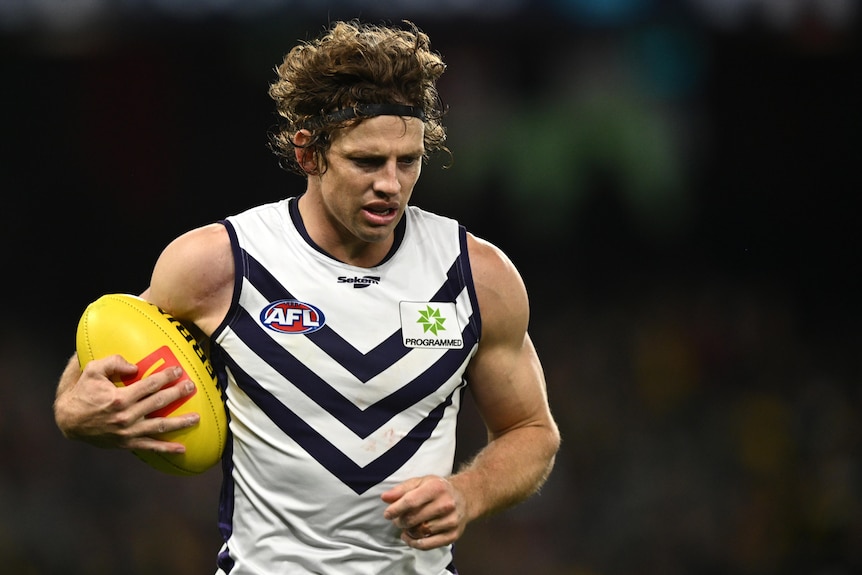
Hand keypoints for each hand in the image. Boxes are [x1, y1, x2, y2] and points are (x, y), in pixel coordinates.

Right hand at [53, 354, 199, 452]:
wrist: (68, 421)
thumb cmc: (81, 392)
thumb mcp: (92, 370)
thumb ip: (114, 362)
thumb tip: (136, 366)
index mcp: (120, 398)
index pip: (150, 385)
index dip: (166, 377)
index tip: (178, 371)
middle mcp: (126, 416)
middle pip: (159, 403)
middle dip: (178, 394)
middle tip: (191, 387)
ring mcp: (128, 432)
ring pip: (160, 426)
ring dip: (180, 422)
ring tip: (196, 418)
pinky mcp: (126, 443)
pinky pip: (149, 447)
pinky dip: (166, 449)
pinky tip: (182, 449)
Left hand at [381, 475, 466, 549]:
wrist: (465, 497)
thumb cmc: (438, 489)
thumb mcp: (420, 482)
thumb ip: (401, 489)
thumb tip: (385, 498)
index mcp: (436, 488)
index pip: (410, 501)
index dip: (395, 509)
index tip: (387, 514)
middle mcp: (446, 504)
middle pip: (414, 519)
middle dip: (401, 521)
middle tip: (398, 520)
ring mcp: (451, 521)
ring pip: (420, 532)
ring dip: (408, 532)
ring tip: (406, 527)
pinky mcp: (453, 535)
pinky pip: (429, 544)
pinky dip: (415, 543)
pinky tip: (410, 537)